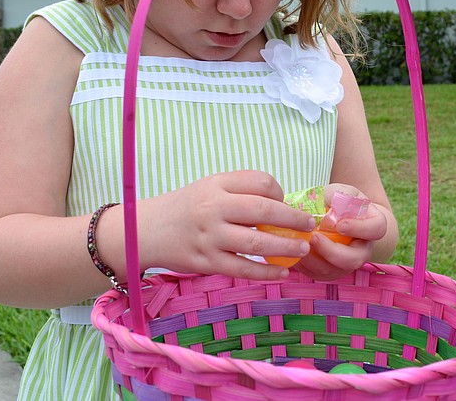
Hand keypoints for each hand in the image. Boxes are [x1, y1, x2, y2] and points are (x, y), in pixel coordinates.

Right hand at [138, 170, 315, 279]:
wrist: (145, 230)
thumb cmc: (187, 207)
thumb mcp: (210, 187)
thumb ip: (241, 191)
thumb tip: (283, 203)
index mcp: (216, 185)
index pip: (259, 182)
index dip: (280, 192)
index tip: (287, 202)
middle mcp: (212, 208)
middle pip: (262, 209)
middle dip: (292, 218)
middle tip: (310, 225)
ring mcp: (209, 237)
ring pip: (255, 241)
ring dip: (284, 246)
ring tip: (303, 248)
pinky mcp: (205, 262)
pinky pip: (241, 268)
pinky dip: (265, 272)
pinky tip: (283, 272)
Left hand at [294, 183, 388, 279]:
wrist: (335, 217)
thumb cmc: (340, 202)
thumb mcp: (341, 192)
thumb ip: (336, 196)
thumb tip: (325, 203)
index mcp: (373, 226)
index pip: (375, 229)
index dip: (359, 229)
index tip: (340, 224)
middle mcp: (363, 250)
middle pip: (354, 260)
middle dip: (332, 251)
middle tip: (314, 237)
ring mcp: (347, 264)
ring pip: (333, 271)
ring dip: (313, 260)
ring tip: (297, 243)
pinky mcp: (330, 272)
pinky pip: (317, 274)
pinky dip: (303, 264)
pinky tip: (292, 250)